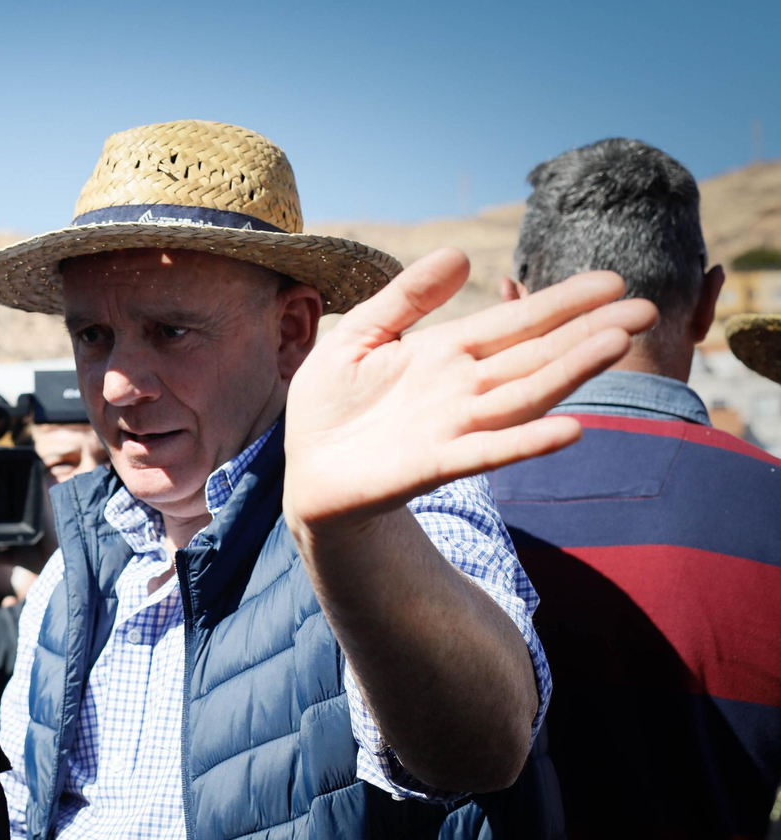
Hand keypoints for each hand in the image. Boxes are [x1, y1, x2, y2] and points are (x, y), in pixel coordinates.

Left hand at [283, 249, 657, 537]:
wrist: (305, 471)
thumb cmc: (331, 405)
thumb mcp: (359, 335)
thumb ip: (406, 297)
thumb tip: (460, 254)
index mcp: (446, 352)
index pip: (514, 322)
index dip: (562, 302)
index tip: (614, 281)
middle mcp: (462, 388)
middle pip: (535, 355)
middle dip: (588, 332)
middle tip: (648, 308)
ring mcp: (453, 427)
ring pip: (524, 395)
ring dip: (570, 372)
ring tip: (617, 344)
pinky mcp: (433, 464)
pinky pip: (489, 452)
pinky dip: (527, 443)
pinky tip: (569, 430)